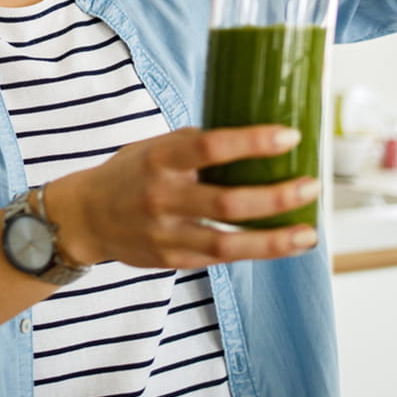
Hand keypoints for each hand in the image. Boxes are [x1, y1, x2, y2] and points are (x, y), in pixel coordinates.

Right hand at [49, 126, 319, 270]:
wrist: (85, 217)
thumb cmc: (129, 173)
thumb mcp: (154, 147)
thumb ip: (195, 146)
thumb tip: (252, 140)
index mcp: (160, 159)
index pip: (211, 146)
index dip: (253, 142)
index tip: (289, 136)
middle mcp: (163, 197)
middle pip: (228, 202)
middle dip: (276, 196)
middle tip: (311, 186)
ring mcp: (167, 234)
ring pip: (229, 242)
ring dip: (275, 239)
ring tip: (308, 233)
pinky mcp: (173, 260)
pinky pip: (221, 258)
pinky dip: (255, 250)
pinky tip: (281, 244)